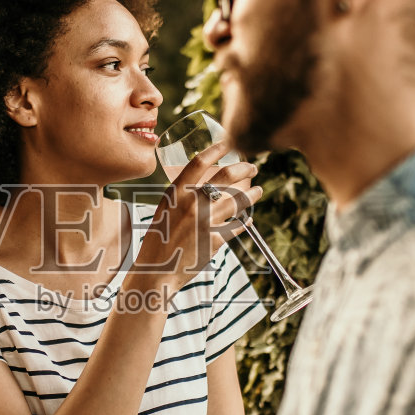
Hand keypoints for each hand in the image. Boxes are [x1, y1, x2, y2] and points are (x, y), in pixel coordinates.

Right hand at [133, 144, 261, 293]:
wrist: (157, 271)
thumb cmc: (159, 240)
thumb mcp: (165, 211)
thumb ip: (182, 196)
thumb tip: (204, 184)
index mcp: (175, 194)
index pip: (198, 163)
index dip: (215, 150)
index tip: (228, 143)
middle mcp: (191, 204)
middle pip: (226, 176)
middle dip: (244, 168)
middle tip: (253, 167)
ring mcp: (205, 221)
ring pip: (238, 200)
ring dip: (251, 194)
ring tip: (257, 191)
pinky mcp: (214, 239)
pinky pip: (236, 226)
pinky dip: (245, 221)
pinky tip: (248, 219)